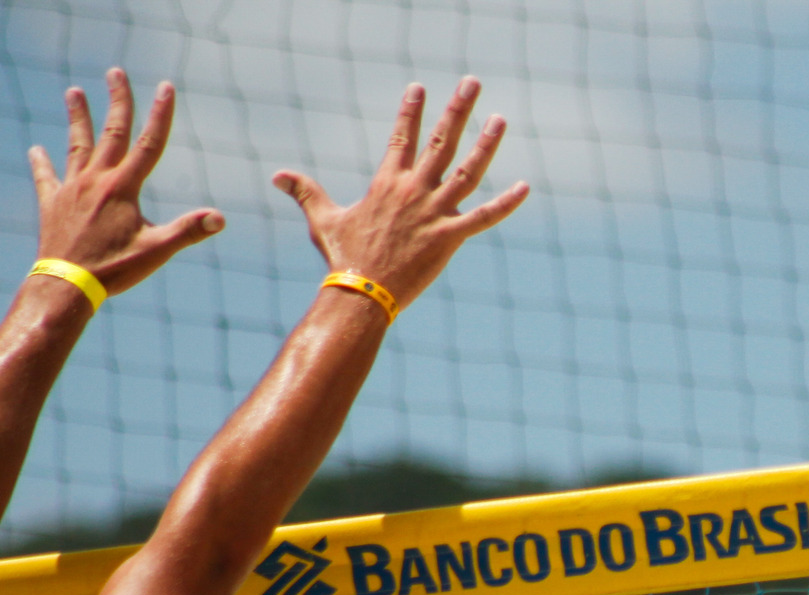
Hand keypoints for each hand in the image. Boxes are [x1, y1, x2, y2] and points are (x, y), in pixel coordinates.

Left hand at [29, 70, 223, 297]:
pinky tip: (36, 149)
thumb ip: (188, 230)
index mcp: (123, 188)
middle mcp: (96, 180)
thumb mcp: (157, 251)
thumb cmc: (115, 269)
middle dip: (117, 101)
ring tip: (73, 92)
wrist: (67, 284)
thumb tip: (220, 217)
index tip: (165, 87)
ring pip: (76, 145)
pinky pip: (46, 176)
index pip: (148, 144)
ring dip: (78, 118)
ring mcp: (71, 188)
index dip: (160, 114)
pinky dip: (41, 162)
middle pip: (111, 133)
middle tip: (115, 73)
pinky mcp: (52, 203)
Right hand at [273, 78, 528, 309]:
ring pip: (467, 171)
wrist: (361, 291)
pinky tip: (525, 187)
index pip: (402, 137)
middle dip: (458, 109)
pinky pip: (484, 217)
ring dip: (486, 144)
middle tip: (473, 82)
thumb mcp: (322, 219)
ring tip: (500, 119)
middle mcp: (413, 191)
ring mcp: (433, 212)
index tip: (420, 87)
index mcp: (387, 183)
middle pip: (441, 141)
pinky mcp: (450, 237)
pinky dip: (505, 204)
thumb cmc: (343, 257)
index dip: (411, 112)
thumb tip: (277, 175)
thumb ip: (305, 192)